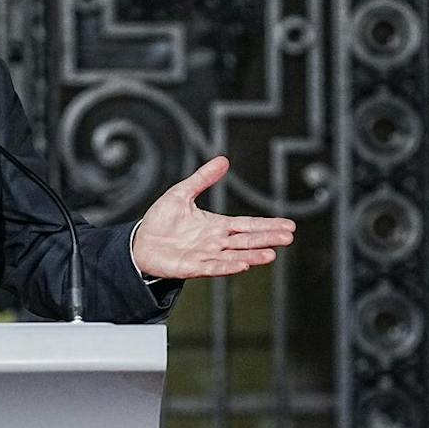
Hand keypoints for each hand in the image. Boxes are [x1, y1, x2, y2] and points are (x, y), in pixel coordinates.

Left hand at [129, 156, 295, 279]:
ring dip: (253, 256)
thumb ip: (203, 178)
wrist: (140, 242)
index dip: (267, 225)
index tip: (288, 226)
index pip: (247, 224)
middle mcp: (215, 242)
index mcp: (217, 225)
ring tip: (271, 255)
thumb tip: (223, 160)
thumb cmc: (161, 220)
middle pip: (247, 240)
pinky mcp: (193, 267)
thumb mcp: (182, 193)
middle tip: (288, 238)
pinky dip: (228, 266)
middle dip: (268, 239)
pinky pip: (214, 267)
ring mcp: (206, 256)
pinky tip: (243, 265)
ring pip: (235, 255)